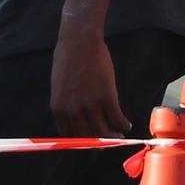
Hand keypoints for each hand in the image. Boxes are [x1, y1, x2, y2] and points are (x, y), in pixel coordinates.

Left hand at [50, 20, 130, 138]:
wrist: (79, 41)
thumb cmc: (67, 58)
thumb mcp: (59, 85)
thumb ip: (65, 102)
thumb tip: (75, 115)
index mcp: (58, 108)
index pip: (68, 136)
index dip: (80, 141)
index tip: (89, 141)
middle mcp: (72, 110)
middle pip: (86, 137)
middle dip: (97, 143)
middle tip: (106, 144)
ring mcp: (90, 105)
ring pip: (103, 131)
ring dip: (113, 137)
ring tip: (119, 136)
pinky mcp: (107, 96)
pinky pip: (117, 117)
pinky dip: (123, 123)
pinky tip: (127, 124)